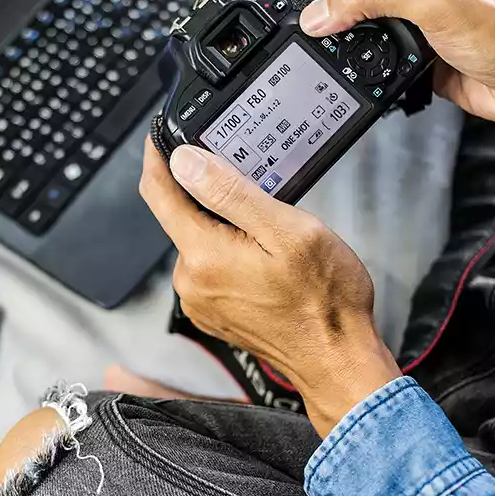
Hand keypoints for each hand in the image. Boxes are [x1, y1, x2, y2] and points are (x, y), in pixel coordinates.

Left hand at [140, 138, 400, 436]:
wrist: (337, 360)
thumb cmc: (323, 300)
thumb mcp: (287, 229)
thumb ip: (230, 193)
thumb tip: (184, 163)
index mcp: (203, 254)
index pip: (158, 193)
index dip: (158, 157)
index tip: (161, 135)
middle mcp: (191, 281)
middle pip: (181, 216)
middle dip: (208, 195)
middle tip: (251, 187)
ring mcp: (200, 300)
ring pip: (199, 242)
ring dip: (224, 227)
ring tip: (269, 234)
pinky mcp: (212, 312)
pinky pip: (210, 267)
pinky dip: (229, 253)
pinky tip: (264, 260)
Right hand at [300, 0, 494, 150]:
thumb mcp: (429, 1)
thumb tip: (318, 13)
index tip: (300, 11)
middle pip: (350, 6)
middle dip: (329, 25)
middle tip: (309, 44)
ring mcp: (414, 32)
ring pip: (362, 42)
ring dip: (347, 56)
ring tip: (331, 66)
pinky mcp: (418, 66)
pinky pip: (377, 72)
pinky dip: (366, 80)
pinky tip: (362, 85)